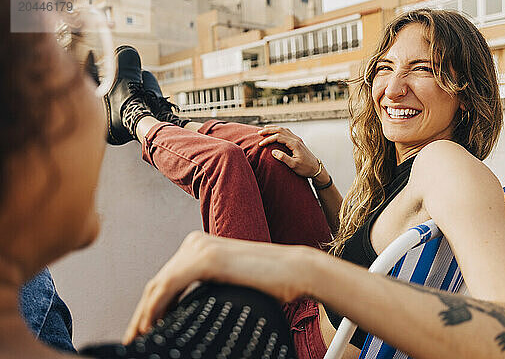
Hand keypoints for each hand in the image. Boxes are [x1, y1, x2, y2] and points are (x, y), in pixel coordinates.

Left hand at [122, 231, 313, 343]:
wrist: (295, 270)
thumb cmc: (270, 281)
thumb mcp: (230, 282)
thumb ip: (207, 289)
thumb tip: (187, 311)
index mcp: (200, 245)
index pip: (166, 278)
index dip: (149, 306)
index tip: (143, 329)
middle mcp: (195, 242)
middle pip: (157, 282)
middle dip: (142, 313)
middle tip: (133, 338)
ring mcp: (199, 248)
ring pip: (158, 286)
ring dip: (143, 315)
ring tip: (139, 338)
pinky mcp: (206, 260)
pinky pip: (169, 287)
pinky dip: (155, 309)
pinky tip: (151, 326)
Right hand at [258, 125, 320, 177]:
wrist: (316, 168)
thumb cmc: (305, 168)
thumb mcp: (294, 165)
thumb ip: (283, 158)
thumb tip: (273, 151)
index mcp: (295, 144)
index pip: (278, 137)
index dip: (268, 139)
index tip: (261, 144)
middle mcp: (296, 139)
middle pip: (281, 130)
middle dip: (269, 130)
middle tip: (259, 132)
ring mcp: (298, 139)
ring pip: (284, 130)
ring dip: (274, 128)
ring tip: (265, 129)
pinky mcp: (298, 141)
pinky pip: (287, 132)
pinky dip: (279, 130)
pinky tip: (275, 132)